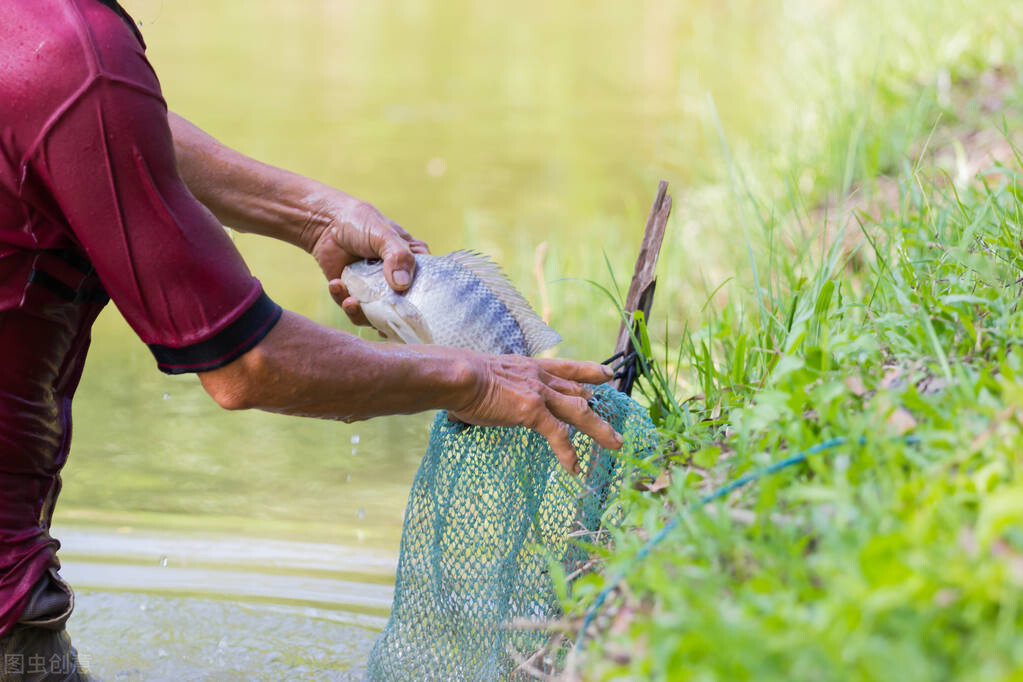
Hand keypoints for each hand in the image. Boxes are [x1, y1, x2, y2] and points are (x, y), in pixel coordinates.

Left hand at [306, 192, 428, 326]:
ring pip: (377, 316)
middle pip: (403, 309)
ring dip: (362, 313)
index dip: (423, 301)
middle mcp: (397, 281)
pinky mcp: (356, 296)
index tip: (412, 308)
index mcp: (412, 264)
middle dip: (390, 316)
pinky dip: (343, 301)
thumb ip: (398, 255)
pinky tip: (336, 285)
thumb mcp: (384, 234)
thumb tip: (402, 284)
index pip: (427, 287)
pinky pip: (353, 309)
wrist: (326, 224)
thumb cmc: (361, 223)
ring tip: (350, 301)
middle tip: (379, 316)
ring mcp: (376, 291)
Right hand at [450, 354, 623, 472]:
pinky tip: (573, 467)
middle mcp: (540, 377)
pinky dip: (568, 452)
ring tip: (615, 444)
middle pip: (579, 393)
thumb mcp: (489, 375)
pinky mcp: (532, 410)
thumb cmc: (462, 378)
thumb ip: (500, 386)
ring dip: (600, 429)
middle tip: (615, 426)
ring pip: (580, 412)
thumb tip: (486, 398)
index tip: (606, 375)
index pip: (567, 368)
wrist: (458, 376)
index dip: (589, 372)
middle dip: (599, 410)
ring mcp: (539, 393)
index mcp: (531, 367)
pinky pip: (558, 434)